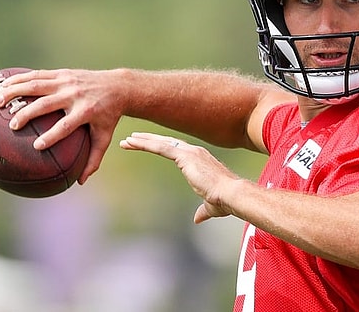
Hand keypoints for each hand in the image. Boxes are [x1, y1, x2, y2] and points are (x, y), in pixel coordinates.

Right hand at [0, 68, 123, 183]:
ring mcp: (67, 82)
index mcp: (86, 112)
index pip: (66, 126)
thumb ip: (93, 159)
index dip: (52, 136)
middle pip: (46, 105)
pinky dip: (19, 79)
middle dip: (27, 114)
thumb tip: (81, 182)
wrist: (117, 86)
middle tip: (12, 125)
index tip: (37, 146)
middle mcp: (74, 95)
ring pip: (37, 85)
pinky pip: (37, 75)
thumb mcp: (104, 137)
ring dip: (15, 92)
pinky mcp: (62, 74)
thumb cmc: (109, 117)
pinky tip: (3, 85)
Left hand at [120, 132, 239, 222]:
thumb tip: (197, 219)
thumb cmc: (224, 201)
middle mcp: (194, 152)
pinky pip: (161, 147)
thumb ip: (202, 211)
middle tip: (131, 139)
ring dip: (142, 141)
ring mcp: (190, 152)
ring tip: (127, 141)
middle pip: (166, 143)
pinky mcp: (185, 156)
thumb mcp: (210, 206)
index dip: (161, 147)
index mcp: (199, 160)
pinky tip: (133, 143)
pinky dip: (145, 144)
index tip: (147, 146)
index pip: (175, 150)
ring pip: (161, 143)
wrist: (231, 194)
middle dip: (148, 140)